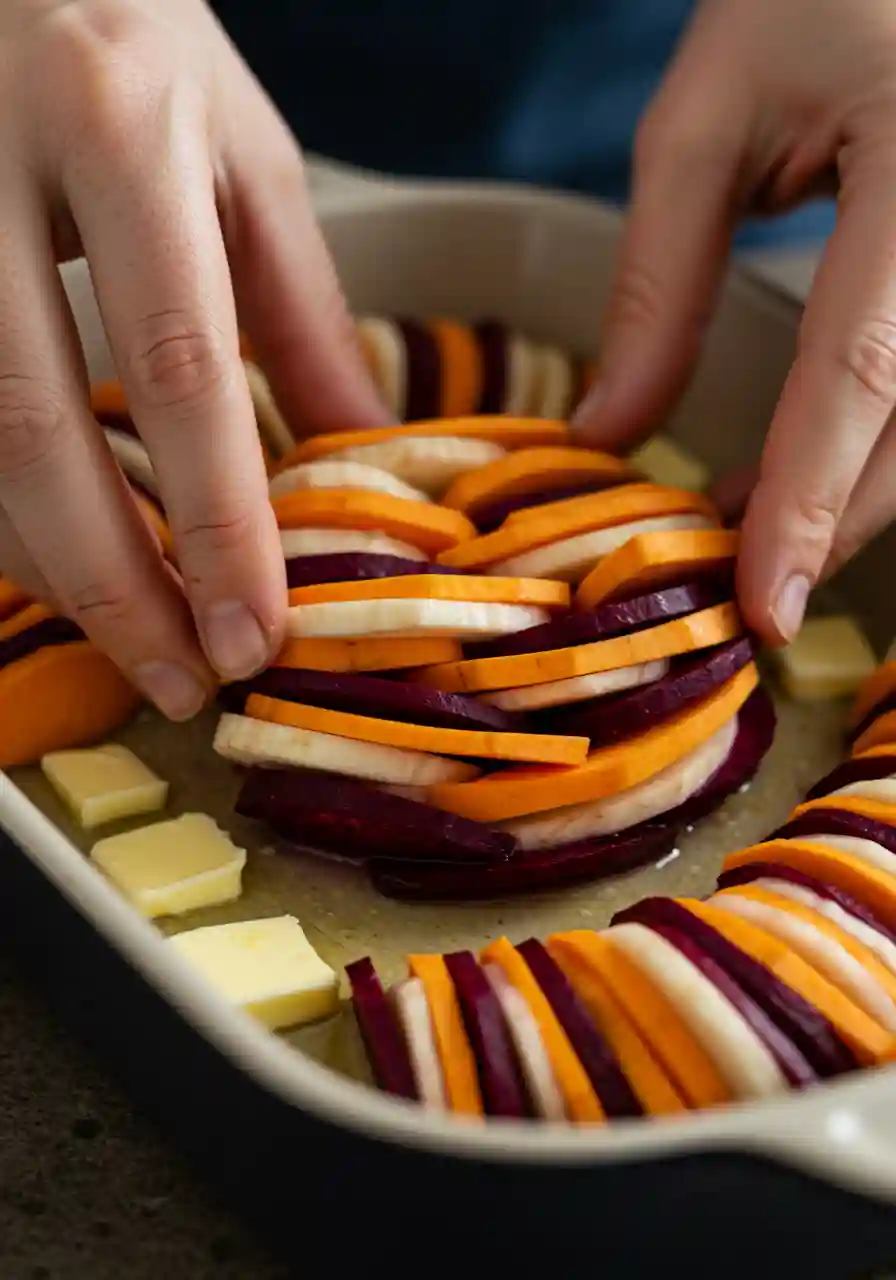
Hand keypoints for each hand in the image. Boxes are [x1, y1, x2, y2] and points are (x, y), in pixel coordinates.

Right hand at [0, 0, 387, 718]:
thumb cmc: (135, 51)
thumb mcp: (241, 160)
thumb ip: (300, 315)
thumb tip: (368, 457)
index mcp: (117, 128)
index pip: (175, 361)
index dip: (215, 520)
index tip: (255, 633)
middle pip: (35, 425)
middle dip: (113, 584)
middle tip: (185, 680)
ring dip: (49, 566)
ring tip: (138, 647)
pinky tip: (57, 562)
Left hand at [574, 0, 895, 644]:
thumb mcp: (705, 119)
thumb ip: (659, 284)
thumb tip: (609, 432)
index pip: (862, 367)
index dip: (811, 501)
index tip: (766, 607)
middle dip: (829, 521)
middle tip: (733, 580)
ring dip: (853, 492)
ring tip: (750, 522)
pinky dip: (876, 440)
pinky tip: (809, 460)